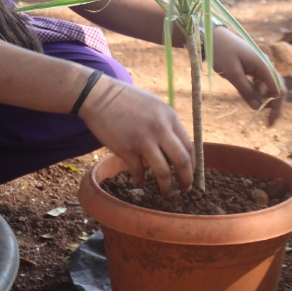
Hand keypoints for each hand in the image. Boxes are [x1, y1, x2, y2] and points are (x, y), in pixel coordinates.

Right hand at [77, 76, 193, 194]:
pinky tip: (140, 181)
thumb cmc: (126, 99)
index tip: (191, 174)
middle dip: (186, 180)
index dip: (193, 165)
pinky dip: (141, 179)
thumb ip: (166, 124)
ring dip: (167, 187)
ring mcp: (143, 140)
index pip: (190, 146)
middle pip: (182, 162)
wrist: (98, 96)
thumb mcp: (154, 105)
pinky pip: (139, 172)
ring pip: (163, 172)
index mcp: (169, 117)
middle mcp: (160, 129)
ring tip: (167, 194)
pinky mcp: (126, 149)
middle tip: (185, 190)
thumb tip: (177, 147)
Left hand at [209, 27, 284, 125]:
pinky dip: (257, 91)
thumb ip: (245, 90)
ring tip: (255, 107)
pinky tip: (250, 96)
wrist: (212, 35)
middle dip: (274, 105)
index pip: (278, 89)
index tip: (269, 122)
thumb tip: (256, 107)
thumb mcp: (232, 73)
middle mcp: (265, 64)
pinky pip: (260, 81)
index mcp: (263, 65)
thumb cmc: (221, 51)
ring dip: (265, 98)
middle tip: (267, 122)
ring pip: (268, 85)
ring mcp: (259, 65)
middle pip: (277, 88)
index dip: (276, 107)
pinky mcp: (252, 66)